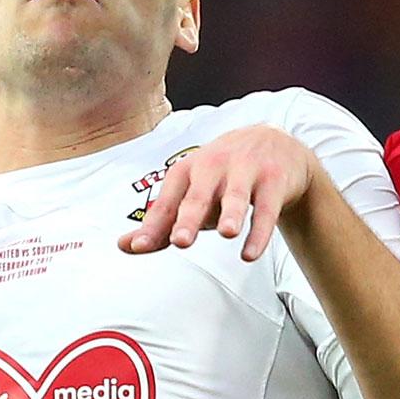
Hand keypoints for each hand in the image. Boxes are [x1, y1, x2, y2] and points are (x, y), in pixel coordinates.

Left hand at [118, 126, 316, 260]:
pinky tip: (250, 253)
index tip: (138, 247)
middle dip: (189, 218)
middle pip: (198, 195)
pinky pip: (266, 209)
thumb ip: (161, 223)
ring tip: (227, 233)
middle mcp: (213, 166)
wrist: (275, 144)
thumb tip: (124, 246)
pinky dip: (260, 233)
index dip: (153, 225)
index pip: (167, 201)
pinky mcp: (273, 180)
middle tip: (180, 241)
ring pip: (236, 196)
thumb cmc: (223, 177)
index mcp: (188, 170)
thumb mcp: (192, 193)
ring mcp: (246, 171)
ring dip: (231, 213)